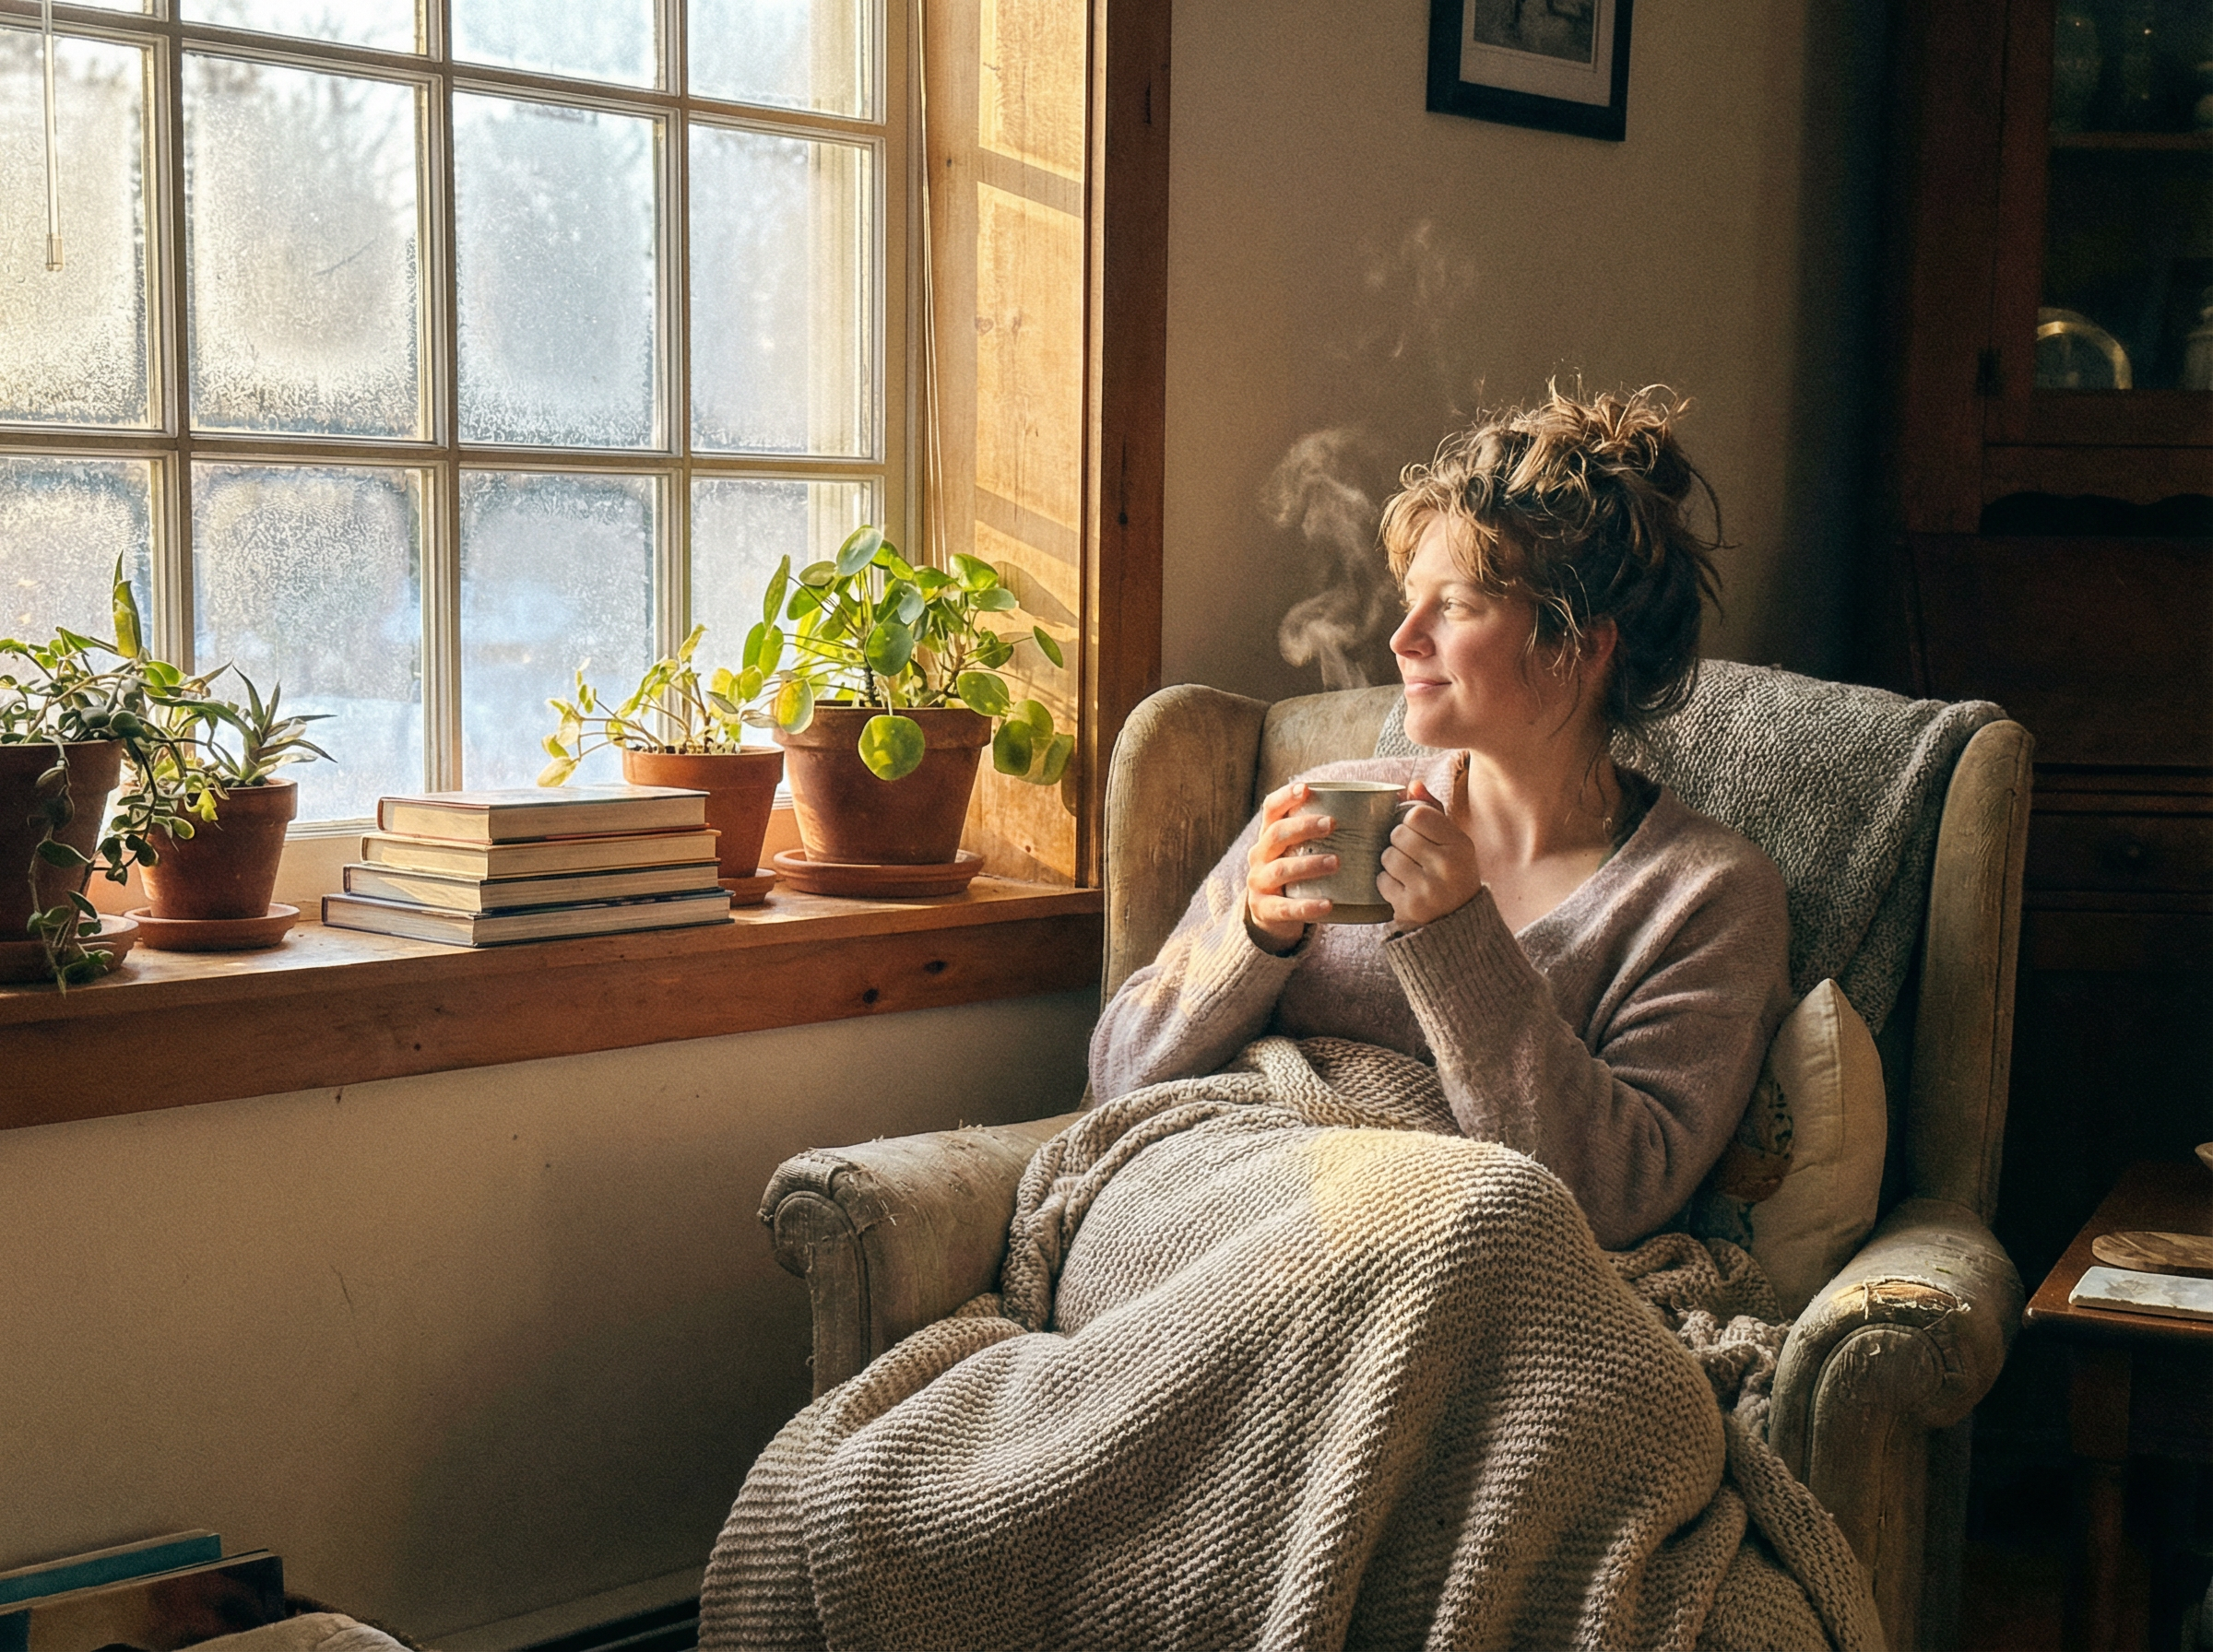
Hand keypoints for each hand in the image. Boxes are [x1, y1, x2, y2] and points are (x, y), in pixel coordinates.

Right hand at [1245, 780, 1336, 950]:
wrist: (1272, 915)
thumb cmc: (1298, 873)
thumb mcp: (1300, 850)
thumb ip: (1324, 832)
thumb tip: (1385, 805)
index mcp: (1269, 836)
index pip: (1271, 809)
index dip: (1285, 797)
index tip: (1306, 789)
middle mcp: (1260, 855)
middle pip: (1276, 835)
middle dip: (1303, 827)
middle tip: (1333, 823)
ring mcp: (1260, 883)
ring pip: (1280, 869)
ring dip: (1309, 864)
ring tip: (1336, 862)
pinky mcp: (1265, 909)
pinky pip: (1285, 907)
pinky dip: (1307, 906)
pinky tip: (1328, 904)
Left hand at [1378, 776, 1483, 926]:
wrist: (1456, 921)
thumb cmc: (1451, 873)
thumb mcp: (1452, 841)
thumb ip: (1432, 810)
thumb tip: (1412, 784)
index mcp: (1461, 845)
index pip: (1417, 815)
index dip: (1410, 821)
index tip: (1417, 833)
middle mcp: (1447, 866)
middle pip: (1399, 834)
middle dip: (1398, 842)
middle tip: (1412, 855)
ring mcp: (1429, 888)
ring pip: (1387, 856)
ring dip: (1391, 862)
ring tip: (1408, 871)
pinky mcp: (1410, 906)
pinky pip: (1381, 880)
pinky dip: (1386, 882)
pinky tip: (1403, 887)